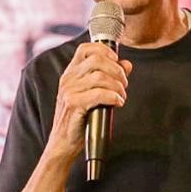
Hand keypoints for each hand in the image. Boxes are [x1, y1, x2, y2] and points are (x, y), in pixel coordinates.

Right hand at [48, 42, 132, 157]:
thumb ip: (110, 77)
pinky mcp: (73, 104)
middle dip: (117, 71)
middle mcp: (68, 79)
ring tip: (121, 96)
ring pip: (100, 77)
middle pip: (97, 60)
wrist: (63, 143)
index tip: (116, 61)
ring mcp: (69, 91)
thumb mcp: (93, 94)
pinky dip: (114, 97)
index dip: (104, 50)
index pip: (85, 49)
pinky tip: (117, 103)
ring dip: (117, 86)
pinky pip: (99, 94)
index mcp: (71, 73)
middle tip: (124, 84)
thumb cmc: (79, 119)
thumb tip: (127, 64)